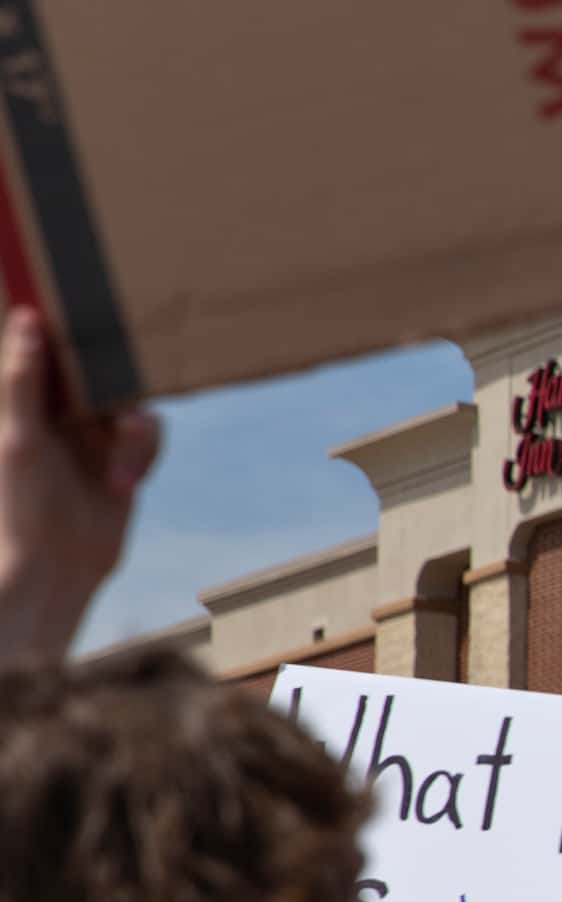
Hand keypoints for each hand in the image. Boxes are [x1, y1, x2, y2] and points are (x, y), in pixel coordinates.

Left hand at [0, 306, 156, 661]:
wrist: (58, 566)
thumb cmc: (23, 504)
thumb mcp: (20, 438)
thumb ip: (24, 381)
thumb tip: (27, 319)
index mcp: (24, 396)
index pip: (41, 343)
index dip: (55, 316)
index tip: (70, 282)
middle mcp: (59, 405)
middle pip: (95, 363)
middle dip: (112, 366)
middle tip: (123, 361)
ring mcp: (92, 428)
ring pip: (130, 400)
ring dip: (132, 437)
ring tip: (121, 471)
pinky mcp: (123, 453)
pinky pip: (147, 435)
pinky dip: (141, 457)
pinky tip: (125, 484)